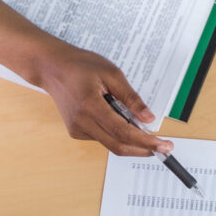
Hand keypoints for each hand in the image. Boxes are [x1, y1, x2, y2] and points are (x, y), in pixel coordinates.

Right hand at [31, 41, 167, 156]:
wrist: (52, 68)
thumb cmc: (80, 66)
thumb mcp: (112, 74)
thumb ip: (131, 98)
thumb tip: (148, 118)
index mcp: (90, 105)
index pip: (123, 132)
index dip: (145, 141)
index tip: (164, 145)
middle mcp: (81, 122)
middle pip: (118, 145)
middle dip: (143, 149)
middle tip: (163, 147)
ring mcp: (77, 129)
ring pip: (111, 144)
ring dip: (131, 141)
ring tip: (145, 131)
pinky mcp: (76, 131)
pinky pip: (102, 138)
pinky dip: (117, 135)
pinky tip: (120, 120)